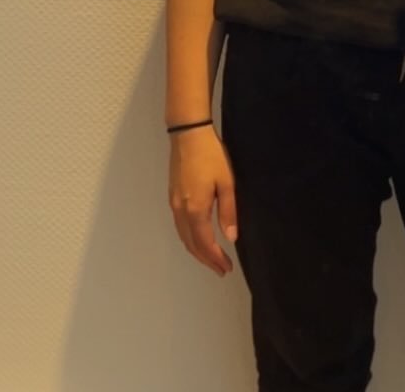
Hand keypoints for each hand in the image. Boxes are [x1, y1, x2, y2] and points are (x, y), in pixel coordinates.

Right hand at [168, 125, 237, 276]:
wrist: (188, 134)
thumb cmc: (211, 155)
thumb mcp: (227, 182)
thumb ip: (229, 212)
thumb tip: (231, 238)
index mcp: (196, 209)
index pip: (204, 243)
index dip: (215, 259)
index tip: (226, 268)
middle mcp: (181, 210)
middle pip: (191, 244)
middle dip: (206, 259)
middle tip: (221, 269)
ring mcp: (174, 203)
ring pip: (183, 236)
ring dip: (197, 250)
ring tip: (211, 258)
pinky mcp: (173, 196)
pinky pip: (179, 226)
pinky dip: (189, 238)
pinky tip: (198, 237)